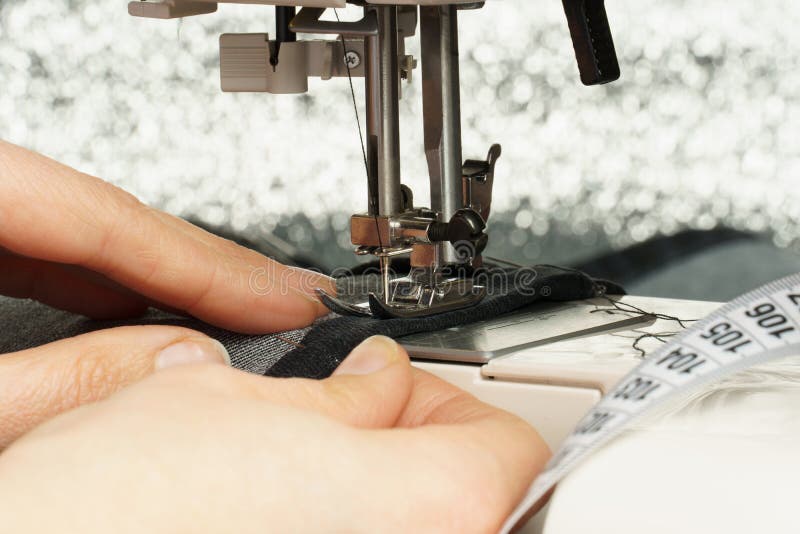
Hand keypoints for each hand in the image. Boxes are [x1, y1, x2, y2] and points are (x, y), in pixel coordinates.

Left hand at [0, 140, 334, 447]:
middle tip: (294, 298)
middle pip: (117, 218)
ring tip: (242, 306)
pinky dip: (111, 286)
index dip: (215, 265)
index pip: (118, 220)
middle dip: (214, 267)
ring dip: (173, 278)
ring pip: (94, 237)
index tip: (289, 299)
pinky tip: (142, 309)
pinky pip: (54, 255)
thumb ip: (63, 380)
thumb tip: (176, 359)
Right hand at [0, 337, 549, 532]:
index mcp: (426, 509)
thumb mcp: (229, 404)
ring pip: (421, 528)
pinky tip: (280, 518)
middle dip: (412, 444)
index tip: (402, 389)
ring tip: (307, 472)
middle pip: (473, 496)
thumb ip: (336, 392)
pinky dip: (344, 529)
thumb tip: (374, 379)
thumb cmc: (104, 518)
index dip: (451, 400)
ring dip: (377, 491)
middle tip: (355, 420)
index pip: (507, 443)